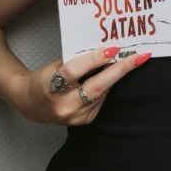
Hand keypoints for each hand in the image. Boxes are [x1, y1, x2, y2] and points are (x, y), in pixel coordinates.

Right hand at [13, 47, 150, 124]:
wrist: (31, 103)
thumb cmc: (44, 78)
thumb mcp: (55, 65)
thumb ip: (78, 59)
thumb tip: (105, 49)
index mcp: (51, 87)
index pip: (75, 70)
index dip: (95, 59)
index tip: (114, 48)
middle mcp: (64, 106)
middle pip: (97, 87)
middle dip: (120, 70)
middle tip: (139, 57)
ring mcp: (75, 117)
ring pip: (102, 93)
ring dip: (115, 76)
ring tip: (128, 60)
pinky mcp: (84, 121)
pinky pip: (101, 100)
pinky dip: (106, 87)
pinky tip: (108, 77)